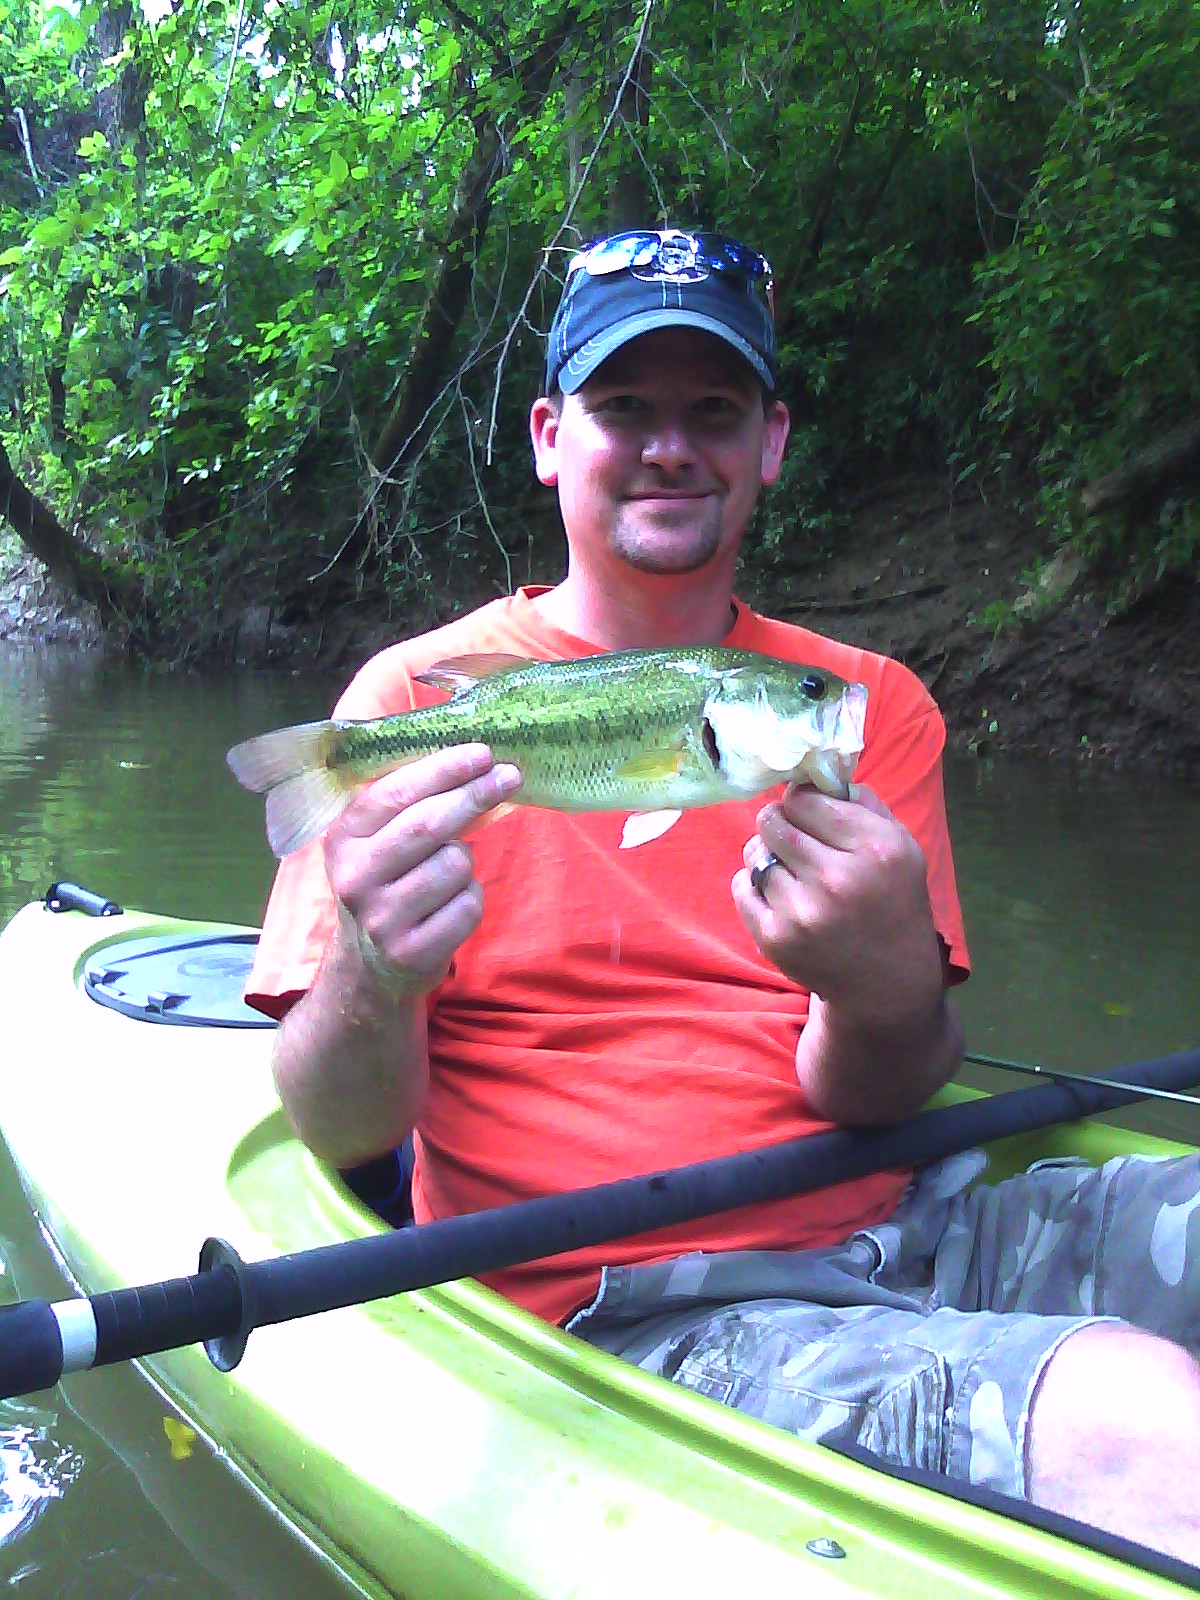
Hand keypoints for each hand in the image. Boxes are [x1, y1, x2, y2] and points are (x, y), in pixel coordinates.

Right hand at [323, 744, 521, 994]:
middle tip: (509, 776)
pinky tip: (450, 906)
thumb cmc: (388, 884)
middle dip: (474, 795)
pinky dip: (470, 898)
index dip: (442, 769)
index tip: (482, 753)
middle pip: (427, 825)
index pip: (395, 793)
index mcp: (344, 839)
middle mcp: (355, 878)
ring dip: (466, 861)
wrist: (370, 966)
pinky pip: (467, 906)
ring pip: (455, 865)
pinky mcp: (411, 952)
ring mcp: (381, 919)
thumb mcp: (377, 843)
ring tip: (447, 874)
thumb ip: (410, 805)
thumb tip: (475, 762)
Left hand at [731, 781, 943, 1031]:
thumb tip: (814, 774)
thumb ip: (862, 803)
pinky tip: (780, 893)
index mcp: (875, 849)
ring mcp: (802, 912)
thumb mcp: (900, 846)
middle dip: (780, 823)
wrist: (885, 981)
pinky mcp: (775, 938)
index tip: (807, 811)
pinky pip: (741, 886)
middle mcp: (838, 879)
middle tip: (793, 837)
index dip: (802, 800)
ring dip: (768, 855)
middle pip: (773, 820)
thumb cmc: (891, 901)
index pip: (805, 798)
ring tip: (792, 870)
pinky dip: (753, 884)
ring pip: (755, 853)